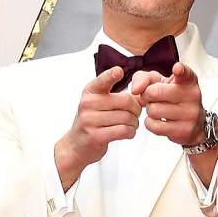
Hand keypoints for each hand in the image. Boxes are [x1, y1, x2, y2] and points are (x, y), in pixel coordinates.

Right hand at [55, 66, 141, 189]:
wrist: (76, 145)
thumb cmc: (92, 121)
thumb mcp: (97, 103)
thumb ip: (117, 96)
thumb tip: (141, 95)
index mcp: (90, 91)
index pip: (103, 80)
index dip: (112, 75)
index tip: (119, 71)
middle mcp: (88, 103)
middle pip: (126, 101)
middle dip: (136, 109)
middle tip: (135, 115)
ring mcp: (90, 120)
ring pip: (127, 117)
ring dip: (134, 123)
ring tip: (130, 125)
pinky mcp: (95, 136)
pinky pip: (123, 131)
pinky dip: (131, 132)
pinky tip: (127, 132)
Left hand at [130, 62, 204, 145]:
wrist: (189, 122)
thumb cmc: (170, 97)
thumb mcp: (158, 82)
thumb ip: (143, 78)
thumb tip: (135, 90)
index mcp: (188, 81)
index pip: (185, 73)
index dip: (180, 70)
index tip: (177, 68)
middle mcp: (193, 96)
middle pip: (154, 92)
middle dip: (147, 96)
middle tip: (153, 98)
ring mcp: (191, 114)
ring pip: (154, 110)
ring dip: (150, 111)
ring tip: (158, 109)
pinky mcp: (185, 130)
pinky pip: (155, 126)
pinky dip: (150, 123)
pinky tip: (157, 120)